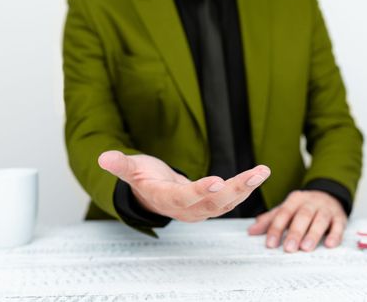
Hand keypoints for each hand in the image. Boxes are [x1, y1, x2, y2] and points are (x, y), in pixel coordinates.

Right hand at [98, 151, 270, 221]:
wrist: (152, 195)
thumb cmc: (143, 179)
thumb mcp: (131, 169)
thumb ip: (120, 164)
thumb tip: (103, 157)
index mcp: (166, 199)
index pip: (184, 198)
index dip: (200, 192)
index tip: (218, 182)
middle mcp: (186, 208)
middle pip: (213, 203)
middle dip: (236, 190)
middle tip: (255, 175)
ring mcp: (200, 209)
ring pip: (226, 203)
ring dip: (246, 188)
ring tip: (263, 172)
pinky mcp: (210, 205)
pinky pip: (230, 200)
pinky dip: (245, 188)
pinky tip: (259, 175)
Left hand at [248, 190, 346, 251]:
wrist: (328, 195)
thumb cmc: (302, 207)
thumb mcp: (286, 210)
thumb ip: (269, 220)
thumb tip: (251, 231)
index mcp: (295, 200)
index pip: (284, 213)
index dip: (276, 228)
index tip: (270, 244)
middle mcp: (310, 202)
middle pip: (302, 216)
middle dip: (295, 232)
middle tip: (289, 248)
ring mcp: (326, 209)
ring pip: (320, 220)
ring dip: (313, 234)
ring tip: (306, 248)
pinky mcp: (340, 216)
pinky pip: (338, 225)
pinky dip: (335, 234)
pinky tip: (329, 244)